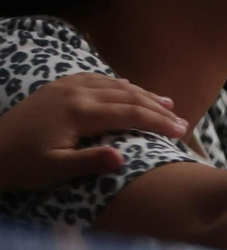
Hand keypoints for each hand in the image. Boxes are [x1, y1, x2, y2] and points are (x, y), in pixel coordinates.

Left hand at [0, 74, 187, 189]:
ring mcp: (65, 88)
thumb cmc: (22, 165)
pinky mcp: (56, 89)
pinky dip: (117, 83)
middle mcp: (75, 94)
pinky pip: (94, 79)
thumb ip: (88, 162)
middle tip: (182, 121)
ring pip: (113, 85)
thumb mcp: (54, 169)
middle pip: (127, 96)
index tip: (181, 132)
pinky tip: (127, 87)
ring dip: (142, 93)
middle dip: (157, 108)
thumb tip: (120, 158)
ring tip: (166, 102)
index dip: (158, 122)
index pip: (129, 114)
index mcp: (78, 113)